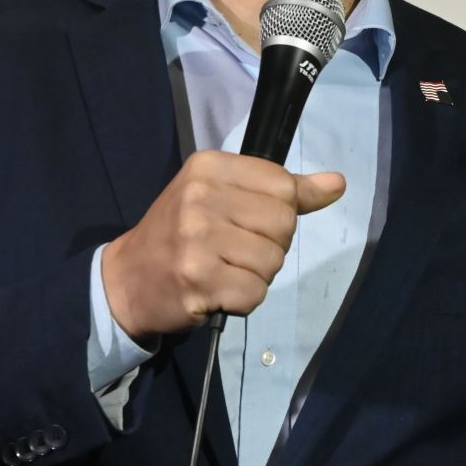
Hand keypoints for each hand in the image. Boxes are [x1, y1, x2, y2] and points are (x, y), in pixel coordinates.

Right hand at [100, 150, 345, 340]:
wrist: (127, 280)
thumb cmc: (181, 234)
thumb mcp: (223, 196)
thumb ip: (282, 190)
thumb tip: (338, 184)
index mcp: (208, 166)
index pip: (283, 185)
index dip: (279, 211)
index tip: (247, 221)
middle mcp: (200, 197)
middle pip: (284, 224)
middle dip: (270, 246)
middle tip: (234, 251)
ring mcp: (197, 239)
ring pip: (272, 261)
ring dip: (257, 275)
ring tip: (223, 270)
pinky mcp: (198, 280)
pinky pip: (255, 293)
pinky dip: (244, 299)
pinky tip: (217, 290)